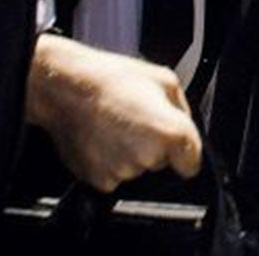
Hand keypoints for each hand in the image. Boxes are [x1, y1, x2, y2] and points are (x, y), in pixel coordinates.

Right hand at [26, 34, 202, 189]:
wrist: (66, 88)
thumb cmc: (110, 79)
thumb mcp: (164, 78)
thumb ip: (182, 109)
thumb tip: (185, 125)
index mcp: (170, 132)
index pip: (191, 164)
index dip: (185, 153)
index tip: (176, 145)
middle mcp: (148, 157)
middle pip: (161, 164)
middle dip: (154, 146)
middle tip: (135, 120)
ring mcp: (122, 171)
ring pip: (137, 169)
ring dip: (130, 153)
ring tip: (115, 124)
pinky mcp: (99, 180)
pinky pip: (113, 176)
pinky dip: (109, 161)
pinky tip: (102, 137)